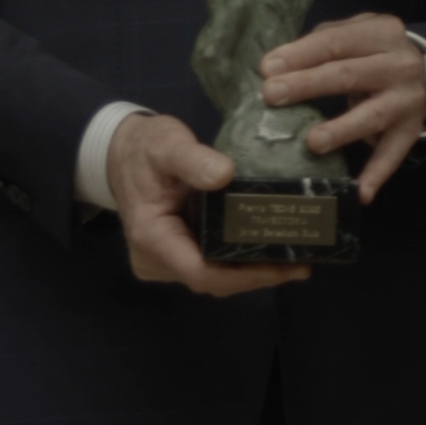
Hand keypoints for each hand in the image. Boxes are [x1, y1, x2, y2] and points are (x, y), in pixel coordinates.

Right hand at [106, 112, 306, 298]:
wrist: (124, 153)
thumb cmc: (145, 148)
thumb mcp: (167, 144)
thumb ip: (193, 159)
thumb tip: (224, 174)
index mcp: (152, 237)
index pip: (201, 272)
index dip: (244, 276)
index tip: (283, 267)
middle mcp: (156, 259)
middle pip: (213, 280)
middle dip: (257, 276)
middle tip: (301, 263)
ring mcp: (164, 260)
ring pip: (214, 277)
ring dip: (252, 271)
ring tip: (294, 258)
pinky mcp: (175, 254)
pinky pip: (210, 266)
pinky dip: (239, 262)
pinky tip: (270, 250)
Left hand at [262, 14, 425, 200]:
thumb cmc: (377, 52)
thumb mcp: (358, 32)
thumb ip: (324, 41)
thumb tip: (278, 65)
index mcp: (381, 34)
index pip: (336, 42)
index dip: (301, 55)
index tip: (267, 69)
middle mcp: (399, 66)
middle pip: (349, 75)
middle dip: (308, 84)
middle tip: (272, 95)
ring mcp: (407, 101)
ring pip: (372, 115)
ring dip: (342, 129)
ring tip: (312, 142)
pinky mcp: (411, 130)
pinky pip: (393, 154)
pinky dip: (378, 173)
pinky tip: (360, 193)